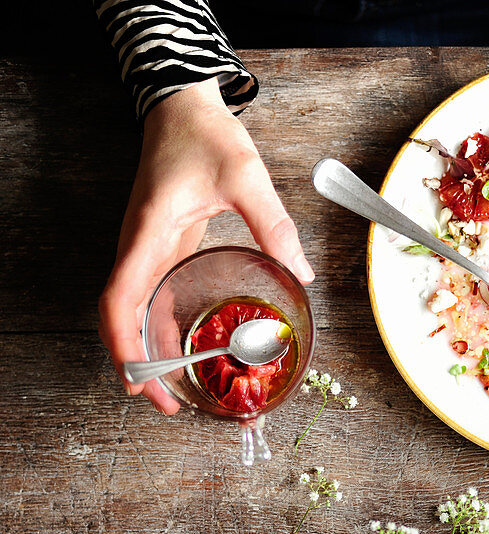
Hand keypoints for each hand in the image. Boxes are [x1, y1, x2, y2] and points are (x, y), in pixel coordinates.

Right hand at [98, 78, 313, 412]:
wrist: (180, 105)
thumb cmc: (202, 134)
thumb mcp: (245, 175)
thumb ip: (272, 223)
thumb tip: (299, 272)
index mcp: (148, 235)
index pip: (120, 302)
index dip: (126, 347)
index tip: (140, 381)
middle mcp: (139, 248)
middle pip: (121, 320)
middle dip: (136, 366)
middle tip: (166, 404)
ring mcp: (147, 251)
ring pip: (134, 313)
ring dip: (147, 353)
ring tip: (173, 390)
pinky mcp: (160, 249)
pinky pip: (152, 299)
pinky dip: (162, 330)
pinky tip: (185, 350)